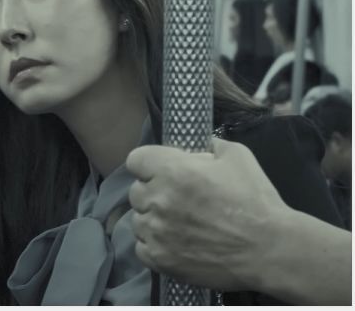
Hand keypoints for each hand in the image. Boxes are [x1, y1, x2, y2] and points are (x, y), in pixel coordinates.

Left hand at [125, 138, 288, 290]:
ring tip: (177, 223)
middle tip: (177, 199)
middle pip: (136, 191)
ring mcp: (156, 232)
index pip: (136, 160)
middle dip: (153, 191)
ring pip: (137, 220)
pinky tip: (173, 242)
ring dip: (152, 219)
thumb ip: (211, 145)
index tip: (160, 170)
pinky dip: (153, 244)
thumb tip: (200, 146)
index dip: (148, 164)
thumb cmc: (255, 200)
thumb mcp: (237, 156)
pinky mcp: (160, 259)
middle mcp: (157, 200)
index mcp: (172, 170)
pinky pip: (141, 247)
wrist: (270, 249)